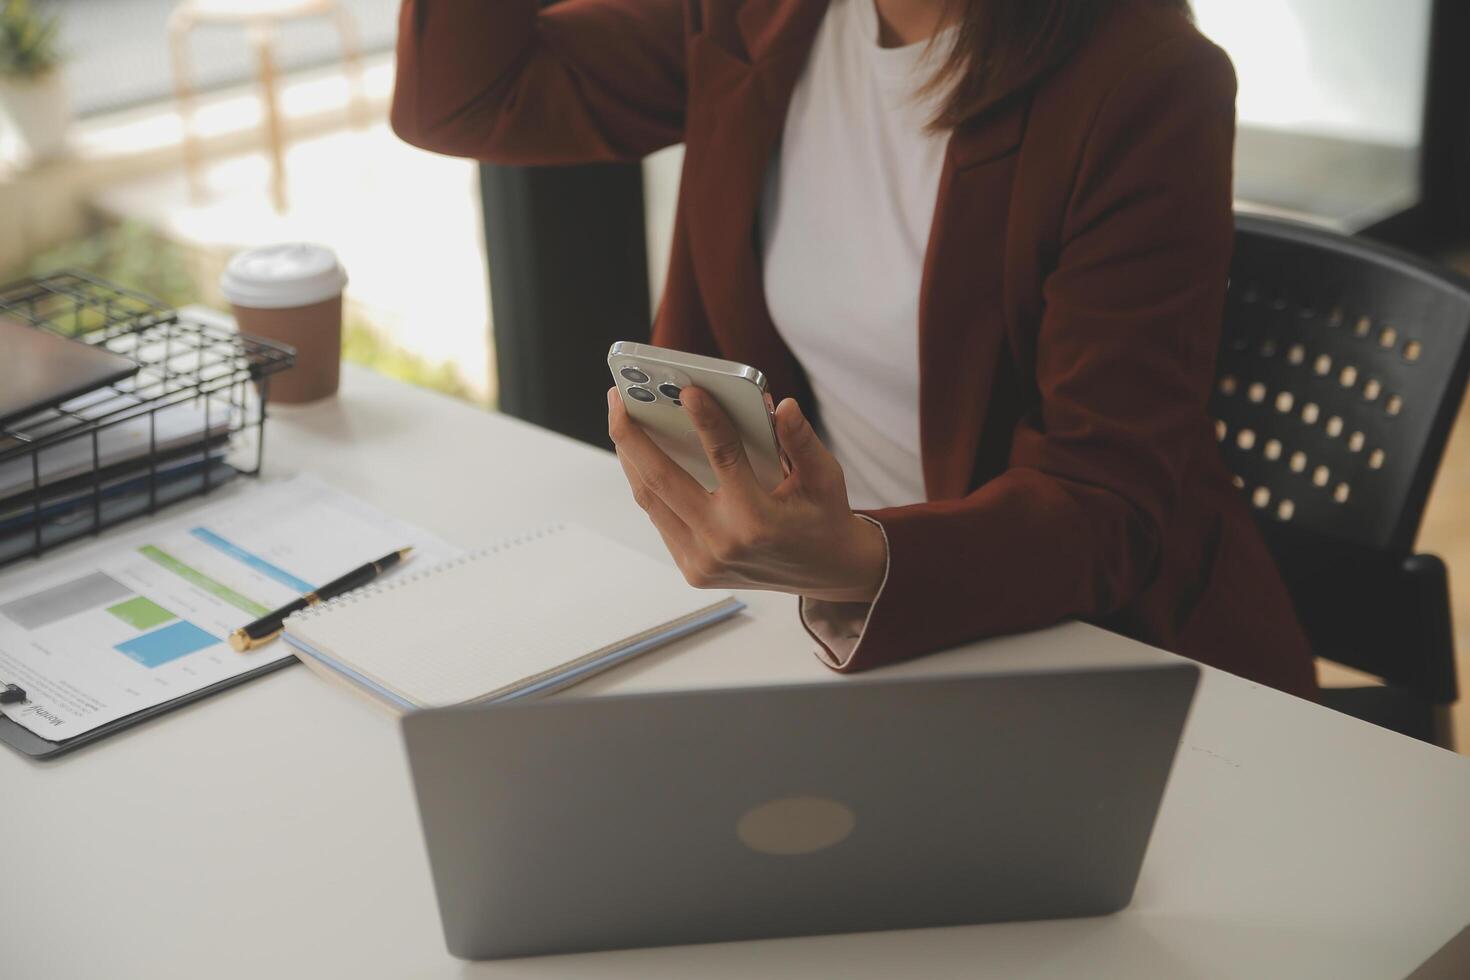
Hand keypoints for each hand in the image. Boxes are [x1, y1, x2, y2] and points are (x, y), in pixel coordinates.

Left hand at [607, 386, 886, 602]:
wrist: (825, 572)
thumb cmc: (823, 517)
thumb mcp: (825, 477)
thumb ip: (801, 441)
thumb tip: (782, 406)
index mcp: (758, 521)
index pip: (725, 459)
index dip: (706, 421)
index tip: (687, 390)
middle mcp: (724, 543)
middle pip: (663, 480)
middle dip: (632, 436)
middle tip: (617, 397)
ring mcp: (703, 561)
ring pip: (652, 501)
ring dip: (631, 459)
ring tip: (622, 420)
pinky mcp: (693, 570)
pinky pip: (661, 520)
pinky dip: (648, 486)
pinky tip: (639, 456)